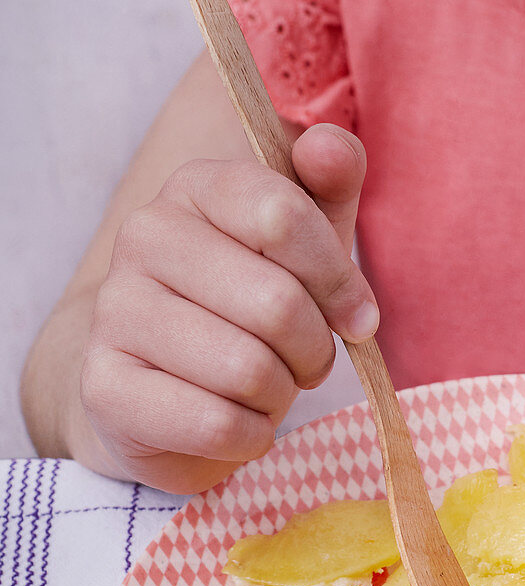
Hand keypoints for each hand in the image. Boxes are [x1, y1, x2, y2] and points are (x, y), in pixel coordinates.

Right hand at [79, 123, 375, 492]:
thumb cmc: (256, 309)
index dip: (339, 282)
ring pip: (249, 371)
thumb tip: (332, 149)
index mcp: (197, 188)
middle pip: (276, 305)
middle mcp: (145, 238)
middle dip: (314, 351)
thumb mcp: (308, 244)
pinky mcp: (106, 387)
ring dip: (282, 395)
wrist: (173, 386)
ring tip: (268, 388)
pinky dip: (251, 436)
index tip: (357, 317)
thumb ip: (329, 188)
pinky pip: (218, 425)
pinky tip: (240, 422)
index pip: (284, 217)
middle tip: (305, 361)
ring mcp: (116, 311)